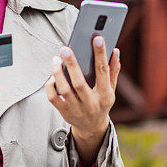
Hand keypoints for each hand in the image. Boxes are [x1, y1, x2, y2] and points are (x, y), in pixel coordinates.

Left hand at [45, 36, 119, 166]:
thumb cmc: (102, 103)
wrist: (92, 128)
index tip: (97, 39)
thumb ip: (113, 70)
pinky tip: (52, 76)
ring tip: (56, 59)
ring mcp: (77, 109)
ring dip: (58, 72)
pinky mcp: (65, 113)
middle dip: (72, 63)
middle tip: (65, 48)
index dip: (100, 54)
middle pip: (79, 82)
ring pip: (64, 89)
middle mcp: (91, 104)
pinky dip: (50, 85)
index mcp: (105, 96)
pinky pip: (53, 98)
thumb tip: (115, 51)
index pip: (103, 72)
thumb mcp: (111, 89)